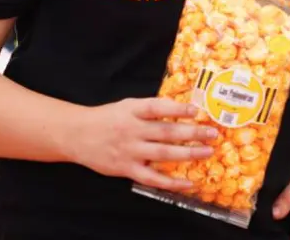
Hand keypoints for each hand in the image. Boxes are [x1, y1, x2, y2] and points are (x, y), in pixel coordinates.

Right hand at [65, 97, 217, 190]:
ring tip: (207, 152)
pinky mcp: (127, 169)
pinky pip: (152, 177)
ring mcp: (130, 151)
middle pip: (166, 132)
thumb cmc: (107, 118)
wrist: (76, 135)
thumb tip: (181, 109)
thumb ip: (150, 109)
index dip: (177, 109)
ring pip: (163, 154)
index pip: (157, 108)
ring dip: (188, 154)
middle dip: (192, 133)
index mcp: (132, 110)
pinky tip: (188, 182)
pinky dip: (171, 182)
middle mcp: (132, 130)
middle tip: (212, 134)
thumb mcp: (127, 106)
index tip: (196, 110)